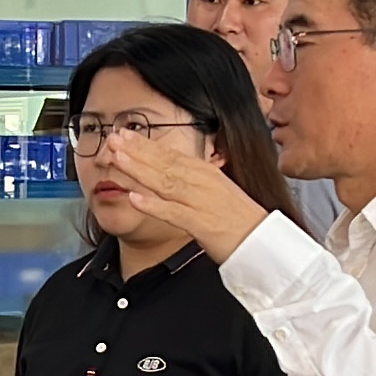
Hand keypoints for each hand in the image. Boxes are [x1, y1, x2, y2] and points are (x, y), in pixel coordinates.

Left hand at [102, 127, 277, 261]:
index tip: (124, 134)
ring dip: (140, 170)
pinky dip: (154, 205)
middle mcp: (203, 182)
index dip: (145, 144)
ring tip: (118, 159)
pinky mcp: (202, 224)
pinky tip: (135, 199)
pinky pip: (174, 213)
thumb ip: (192, 179)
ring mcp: (202, 202)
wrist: (262, 241)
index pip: (170, 154)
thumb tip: (170, 170)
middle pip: (164, 163)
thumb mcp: (215, 190)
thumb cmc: (238, 218)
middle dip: (137, 151)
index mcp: (206, 173)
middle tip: (113, 139)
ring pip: (165, 183)